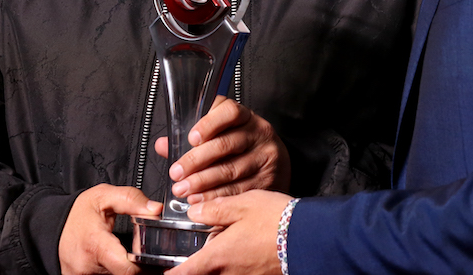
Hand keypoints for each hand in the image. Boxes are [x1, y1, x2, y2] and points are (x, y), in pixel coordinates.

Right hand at [59, 184, 160, 274]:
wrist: (49, 226)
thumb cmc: (76, 213)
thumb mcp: (103, 196)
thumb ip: (131, 199)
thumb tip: (155, 209)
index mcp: (96, 245)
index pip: (129, 269)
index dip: (146, 264)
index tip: (153, 255)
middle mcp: (88, 267)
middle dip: (138, 266)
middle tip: (143, 253)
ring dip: (126, 269)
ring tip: (128, 255)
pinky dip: (116, 271)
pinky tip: (117, 261)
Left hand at [156, 96, 290, 201]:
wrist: (276, 162)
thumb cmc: (242, 145)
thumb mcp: (222, 132)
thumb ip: (194, 138)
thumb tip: (163, 145)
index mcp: (246, 117)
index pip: (230, 112)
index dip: (210, 123)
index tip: (191, 137)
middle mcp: (258, 134)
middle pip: (225, 145)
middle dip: (196, 161)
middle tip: (176, 173)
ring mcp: (265, 157)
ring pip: (231, 170)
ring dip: (203, 183)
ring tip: (184, 191)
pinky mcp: (268, 180)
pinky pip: (239, 191)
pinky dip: (217, 198)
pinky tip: (202, 202)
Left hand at [171, 191, 291, 274]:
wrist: (310, 237)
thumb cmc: (277, 220)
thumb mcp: (242, 204)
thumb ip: (214, 209)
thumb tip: (195, 211)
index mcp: (218, 256)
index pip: (184, 273)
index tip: (162, 274)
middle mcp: (229, 273)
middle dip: (198, 266)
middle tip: (200, 251)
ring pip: (223, 273)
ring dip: (220, 263)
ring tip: (231, 243)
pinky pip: (241, 271)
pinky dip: (238, 262)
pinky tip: (249, 246)